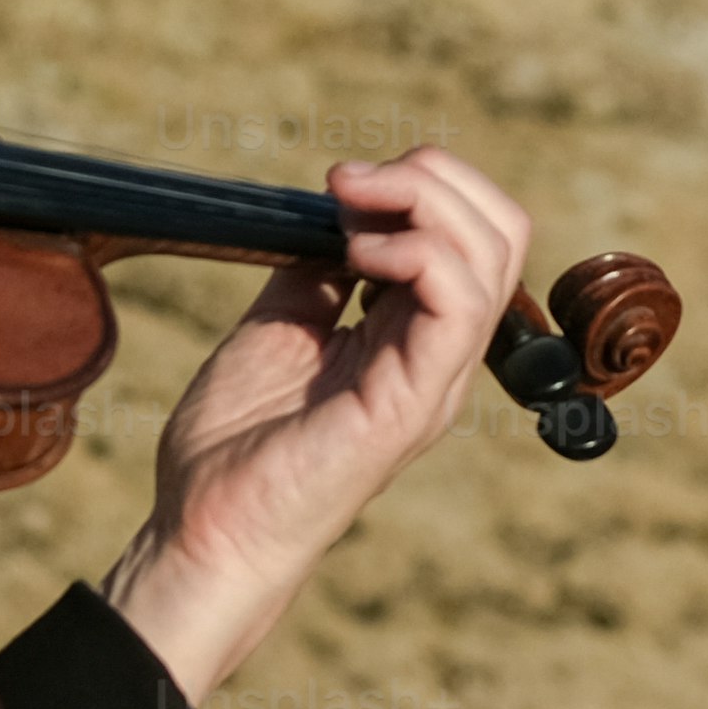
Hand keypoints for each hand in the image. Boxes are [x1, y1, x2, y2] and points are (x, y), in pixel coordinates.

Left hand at [101, 146, 539, 708]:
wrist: (206, 532)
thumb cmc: (234, 449)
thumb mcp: (279, 327)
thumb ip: (317, 272)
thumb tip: (335, 216)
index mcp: (414, 338)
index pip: (475, 235)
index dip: (422, 184)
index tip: (341, 184)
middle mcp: (440, 355)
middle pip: (502, 231)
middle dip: (435, 176)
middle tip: (351, 182)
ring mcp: (434, 379)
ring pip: (493, 254)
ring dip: (423, 203)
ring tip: (350, 213)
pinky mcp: (412, 402)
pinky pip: (458, 304)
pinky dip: (416, 253)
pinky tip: (357, 255)